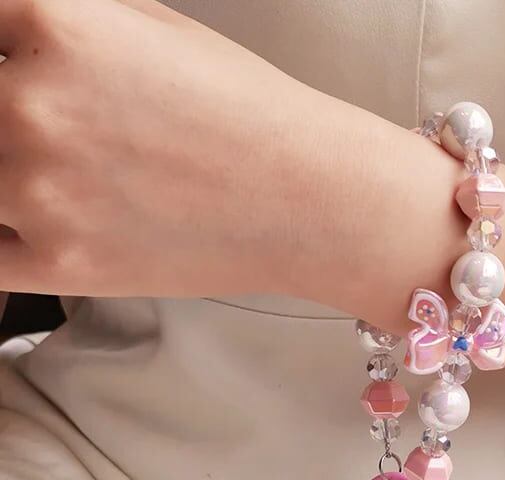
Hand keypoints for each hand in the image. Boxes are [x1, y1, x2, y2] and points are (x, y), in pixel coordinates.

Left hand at [0, 0, 322, 296]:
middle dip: (5, 121)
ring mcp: (43, 191)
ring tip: (53, 182)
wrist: (306, 200)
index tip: (11, 76)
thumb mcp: (149, 25)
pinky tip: (32, 228)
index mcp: (57, 22)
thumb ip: (63, 19)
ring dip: (5, 181)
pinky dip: (2, 240)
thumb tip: (17, 32)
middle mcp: (34, 104)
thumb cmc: (244, 112)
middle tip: (47, 135)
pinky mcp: (61, 262)